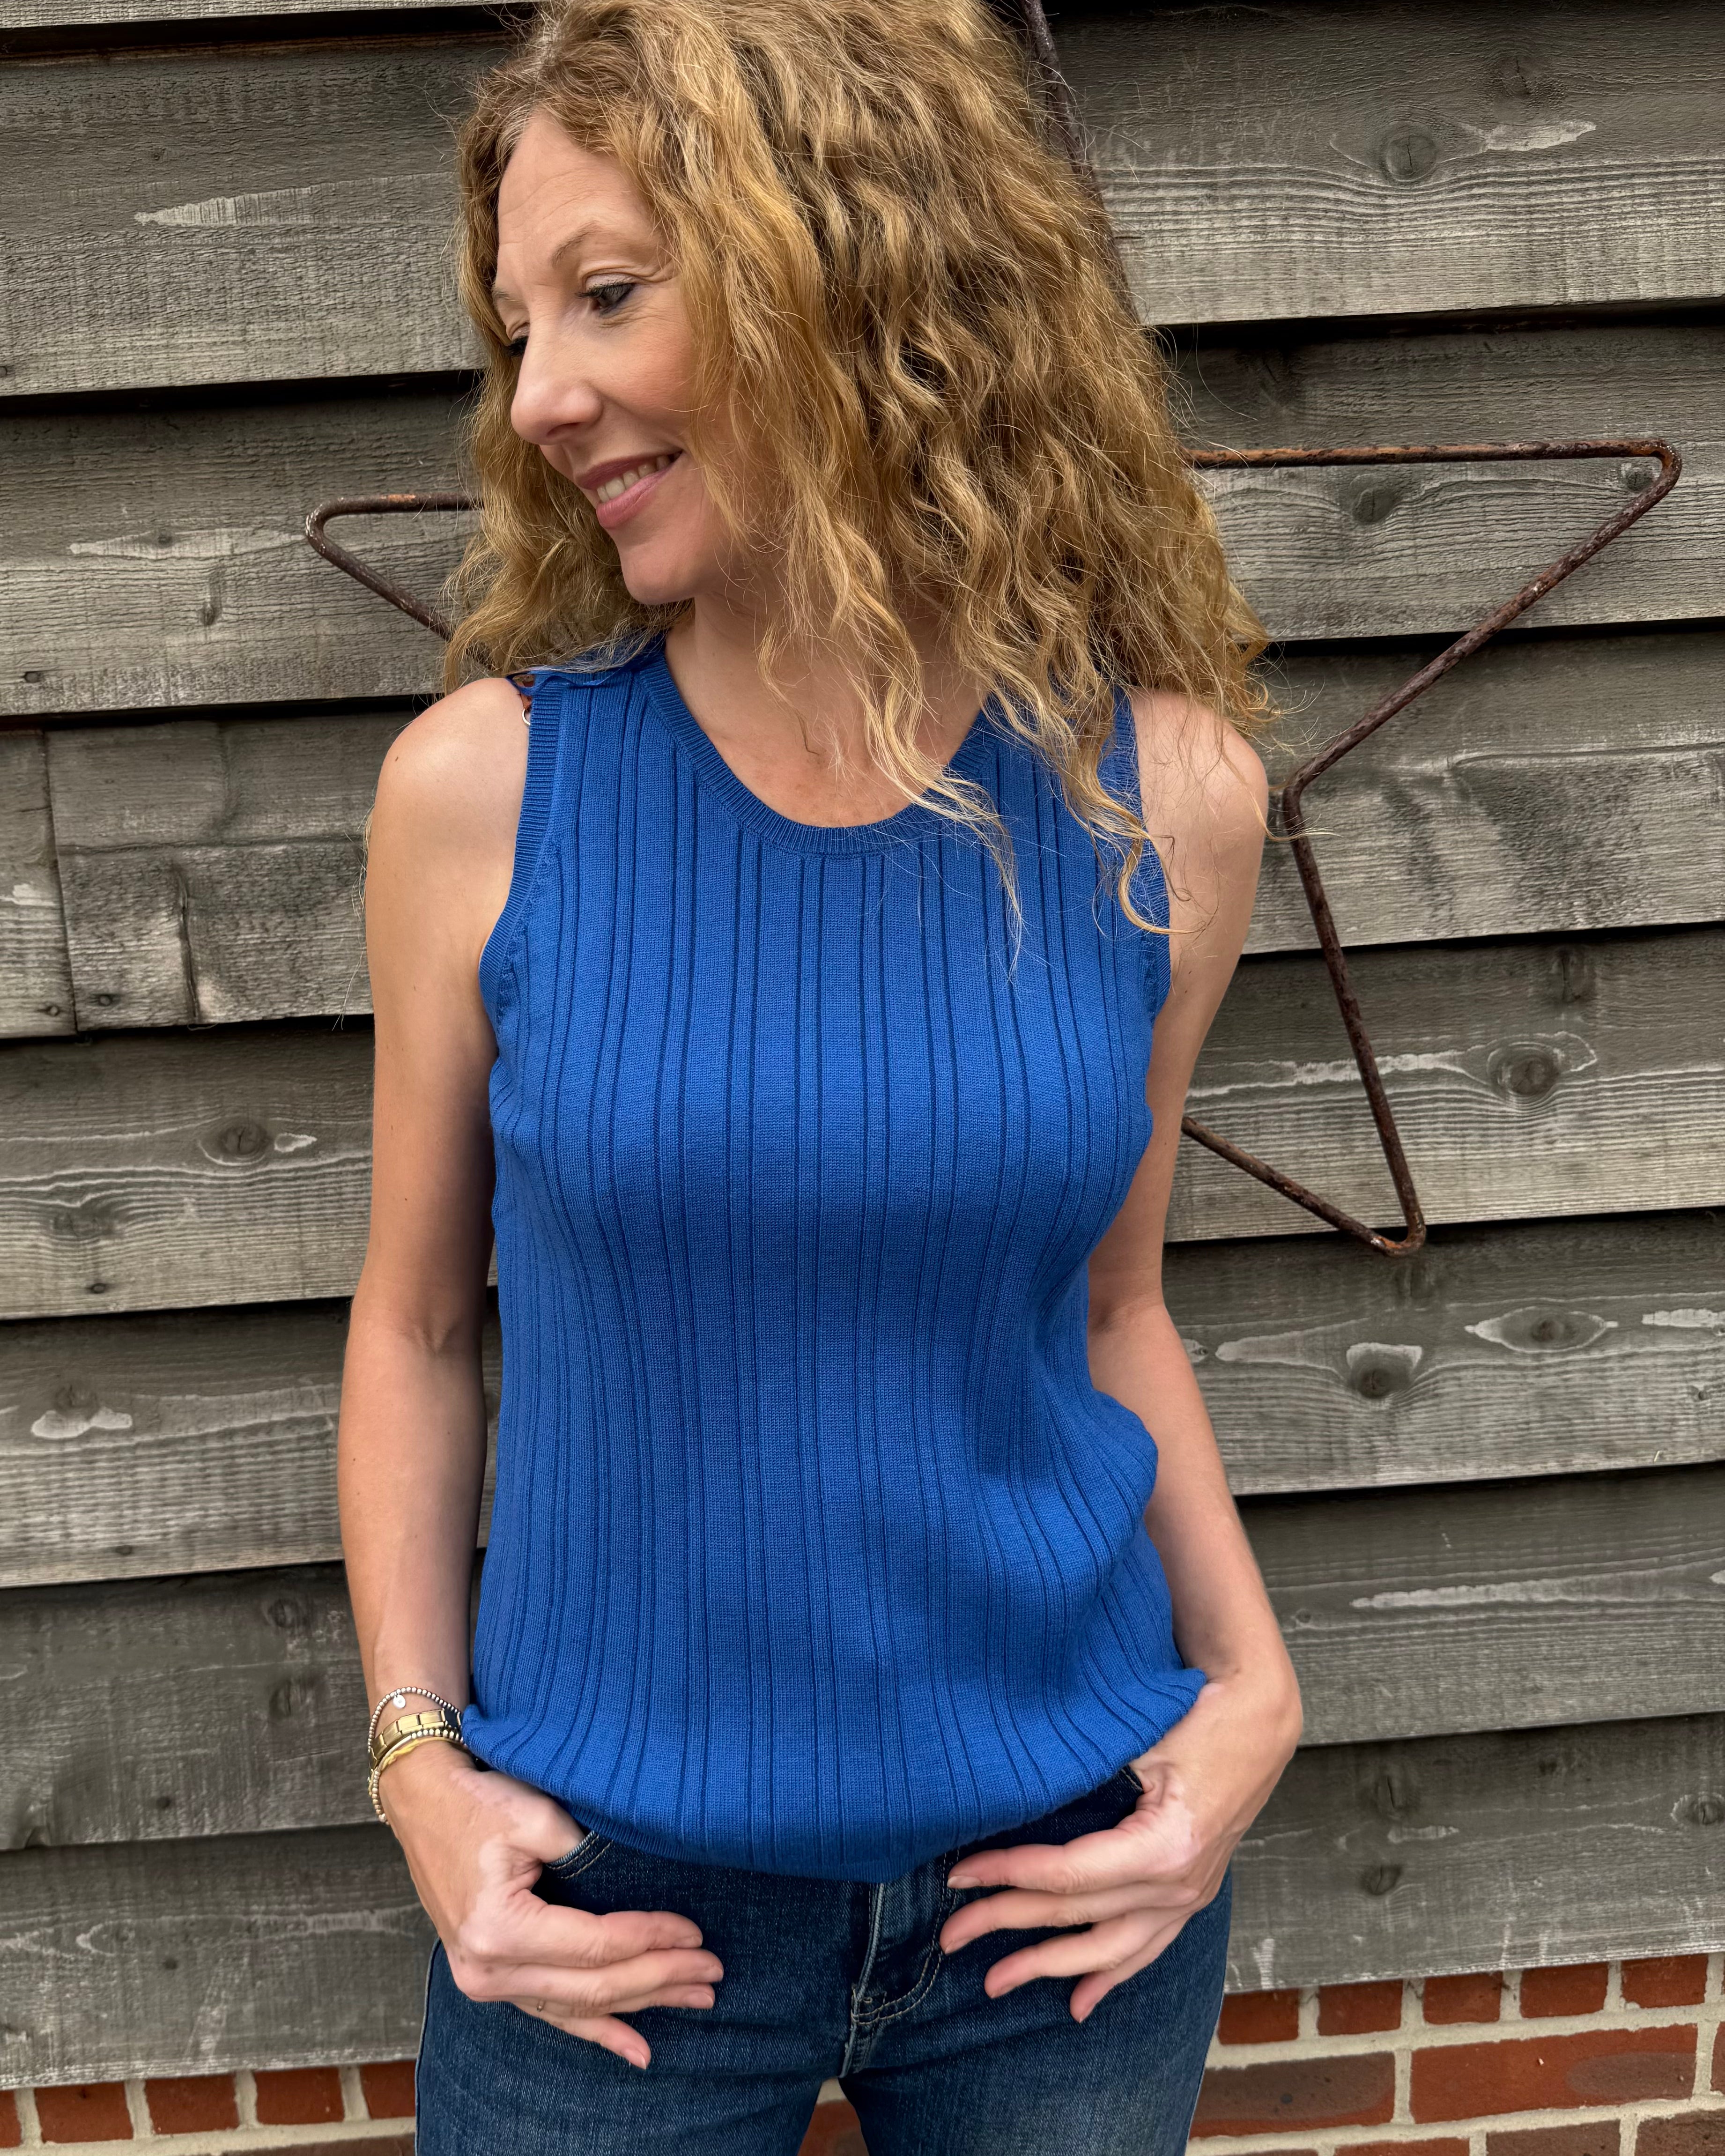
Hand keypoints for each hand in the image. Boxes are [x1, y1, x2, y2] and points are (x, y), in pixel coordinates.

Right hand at [379, 1741, 722, 2067]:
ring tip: (693, 2002)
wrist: (424, 1803)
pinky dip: (596, 2028)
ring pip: (578, 2006)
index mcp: (499, 1930)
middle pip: (593, 1987)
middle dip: (659, 1980)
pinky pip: (552, 2012)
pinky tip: (635, 2045)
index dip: (651, 1940)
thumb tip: (644, 1883)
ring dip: (639, 2006)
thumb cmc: (480, 1802)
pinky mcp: (491, 1978)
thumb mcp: (536, 1816)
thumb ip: (588, 1854)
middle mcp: (488, 1969)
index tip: (697, 1935)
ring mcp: (485, 1981)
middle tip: (712, 1974)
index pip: (596, 1946)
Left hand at [936, 1671, 1300, 2021]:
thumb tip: (1009, 1798)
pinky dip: (1110, 1976)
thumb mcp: (1137, 1741)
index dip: (1007, 1875)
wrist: (1258, 1717)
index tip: (958, 1877)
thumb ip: (1083, 1780)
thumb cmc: (1195, 1715)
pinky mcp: (1192, 1894)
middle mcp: (1177, 1885)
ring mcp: (1189, 1896)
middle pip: (1076, 1914)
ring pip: (1108, 1949)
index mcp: (1162, 1847)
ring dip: (1048, 1966)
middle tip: (950, 1934)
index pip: (1066, 1875)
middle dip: (1007, 1923)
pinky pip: (1147, 1949)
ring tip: (995, 1981)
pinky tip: (1079, 2004)